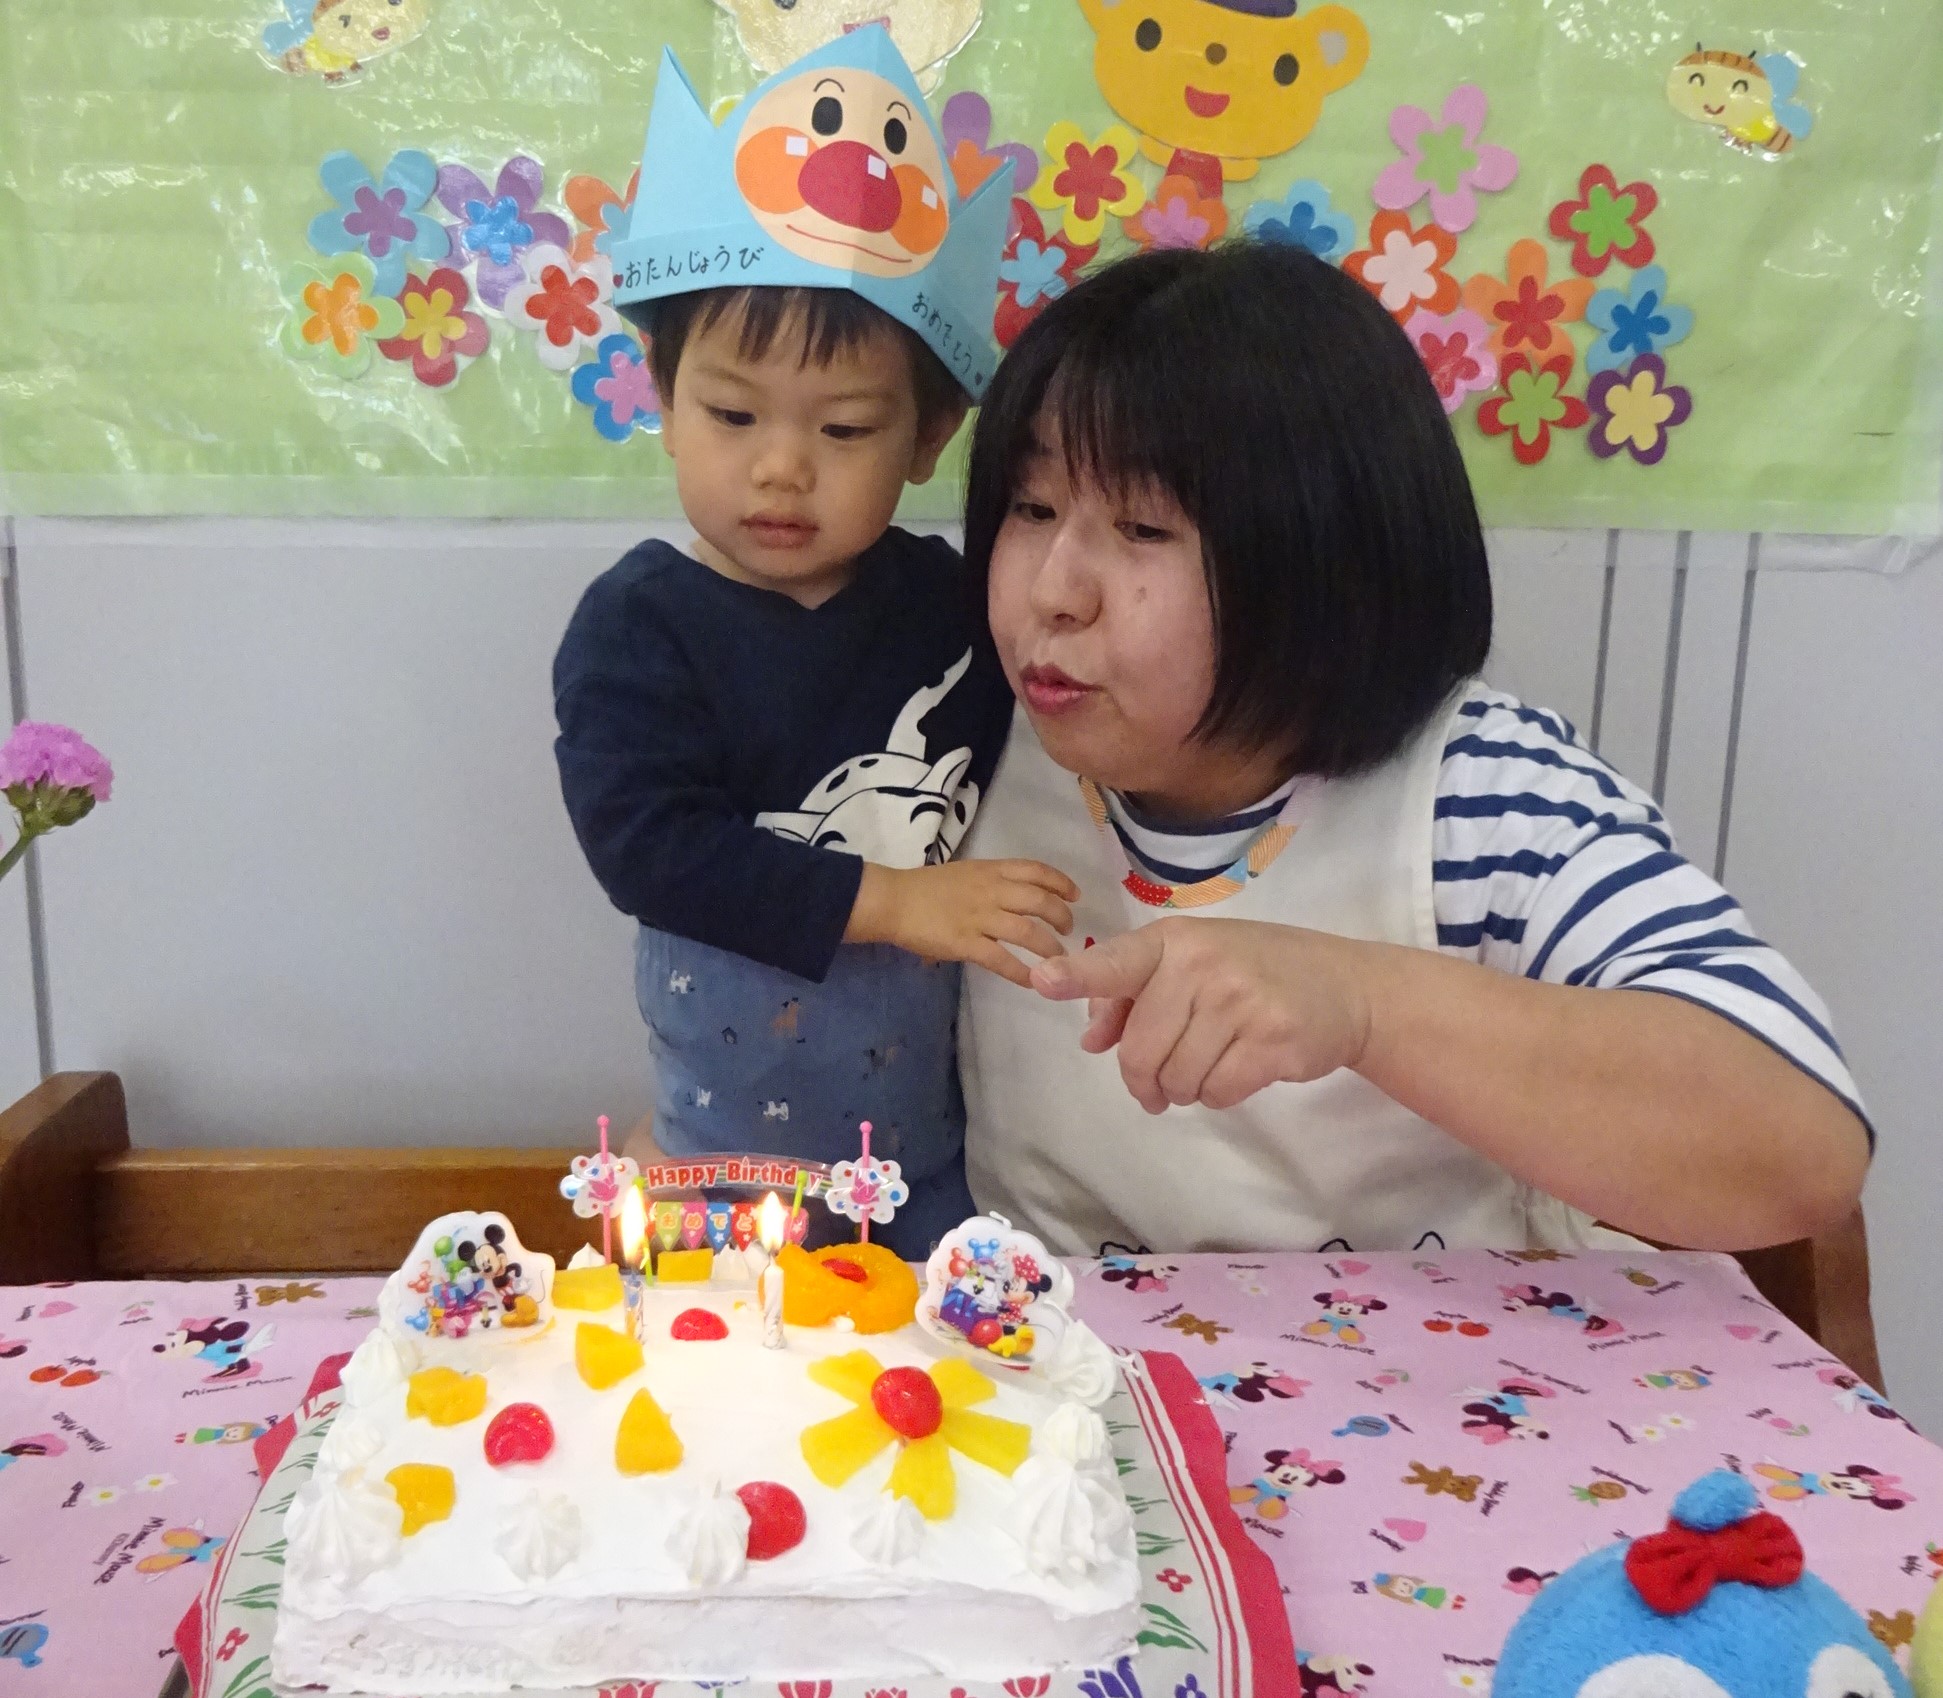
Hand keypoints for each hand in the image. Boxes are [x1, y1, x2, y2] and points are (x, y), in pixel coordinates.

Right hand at [848, 860, 1079, 987]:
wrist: (894, 900)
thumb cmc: (925, 887)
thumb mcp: (965, 873)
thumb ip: (991, 883)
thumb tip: (1014, 900)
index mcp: (991, 870)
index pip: (1036, 870)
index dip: (1061, 883)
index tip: (1075, 895)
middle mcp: (991, 891)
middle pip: (1041, 902)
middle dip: (1062, 917)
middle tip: (1068, 930)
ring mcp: (980, 917)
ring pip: (1028, 933)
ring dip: (1049, 948)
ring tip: (1058, 959)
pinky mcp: (966, 943)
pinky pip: (1002, 960)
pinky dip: (1021, 973)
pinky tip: (1032, 981)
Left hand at [1029, 918, 1377, 1112]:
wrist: (1345, 987)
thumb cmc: (1255, 971)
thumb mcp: (1194, 963)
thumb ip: (1133, 995)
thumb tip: (1092, 1040)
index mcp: (1174, 940)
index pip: (1117, 961)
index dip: (1077, 976)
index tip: (1041, 980)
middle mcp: (1203, 964)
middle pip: (1141, 1051)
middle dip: (1143, 1080)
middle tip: (1155, 1087)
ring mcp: (1240, 1001)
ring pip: (1177, 1079)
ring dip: (1183, 1090)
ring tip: (1208, 1066)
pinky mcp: (1273, 1041)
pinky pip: (1217, 1093)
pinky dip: (1218, 1095)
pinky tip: (1237, 1070)